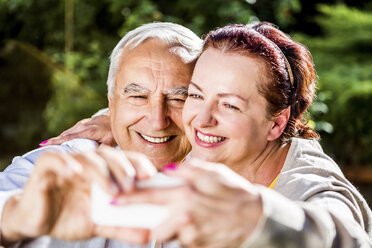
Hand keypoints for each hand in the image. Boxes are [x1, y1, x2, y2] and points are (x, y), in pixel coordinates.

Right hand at [1, 146, 155, 244]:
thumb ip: (122, 226)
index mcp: (102, 171)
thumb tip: (149, 235)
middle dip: (122, 168)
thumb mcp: (99, 223)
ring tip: (110, 190)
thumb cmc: (69, 218)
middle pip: (108, 154)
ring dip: (100, 171)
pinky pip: (54, 159)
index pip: (123, 159)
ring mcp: (66, 163)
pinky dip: (65, 163)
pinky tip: (75, 173)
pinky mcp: (44, 168)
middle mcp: (87, 163)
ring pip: (85, 156)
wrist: (37, 224)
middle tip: (130, 186)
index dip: (137, 163)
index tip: (150, 175)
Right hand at [40, 114, 114, 146]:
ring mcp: (84, 123)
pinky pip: (73, 130)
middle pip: (67, 134)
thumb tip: (91, 156)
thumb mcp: (111, 142)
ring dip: (58, 137)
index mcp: (90, 131)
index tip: (46, 145)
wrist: (119, 118)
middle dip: (55, 140)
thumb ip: (101, 149)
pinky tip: (59, 140)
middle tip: (42, 147)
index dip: (58, 141)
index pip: (71, 137)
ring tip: (46, 144)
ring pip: (69, 131)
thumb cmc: (115, 133)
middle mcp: (85, 125)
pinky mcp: (85, 122)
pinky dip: (65, 135)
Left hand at [118, 158, 262, 247]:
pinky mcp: (199, 247)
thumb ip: (188, 170)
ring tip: (191, 220)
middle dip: (152, 224)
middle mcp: (184, 218)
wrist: (258, 219)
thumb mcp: (214, 173)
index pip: (147, 197)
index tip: (113, 200)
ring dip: (172, 231)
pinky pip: (184, 243)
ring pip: (169, 237)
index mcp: (186, 195)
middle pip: (153, 228)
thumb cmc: (236, 192)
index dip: (127, 199)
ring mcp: (192, 236)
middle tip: (158, 218)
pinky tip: (200, 227)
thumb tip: (166, 171)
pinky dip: (185, 236)